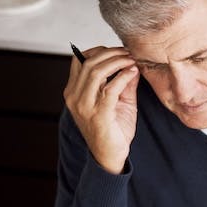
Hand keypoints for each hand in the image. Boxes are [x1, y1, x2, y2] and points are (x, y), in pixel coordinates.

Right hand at [62, 46, 139, 173]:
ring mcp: (85, 106)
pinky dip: (123, 77)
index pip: (79, 61)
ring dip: (117, 62)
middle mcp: (74, 97)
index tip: (118, 50)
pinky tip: (132, 73)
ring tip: (131, 60)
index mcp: (73, 92)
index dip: (98, 51)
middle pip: (89, 63)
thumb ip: (123, 83)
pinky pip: (110, 89)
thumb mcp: (118, 101)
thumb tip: (132, 64)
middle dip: (110, 53)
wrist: (111, 156)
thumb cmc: (113, 129)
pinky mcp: (99, 115)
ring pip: (97, 72)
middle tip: (128, 52)